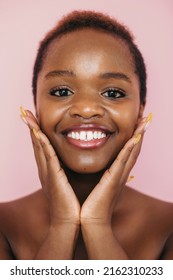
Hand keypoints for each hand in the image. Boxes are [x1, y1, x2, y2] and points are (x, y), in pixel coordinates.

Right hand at [21, 109, 79, 225]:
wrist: (69, 222)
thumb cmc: (71, 205)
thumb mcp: (67, 185)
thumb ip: (66, 174)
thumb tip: (70, 167)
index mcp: (49, 172)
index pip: (42, 148)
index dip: (37, 133)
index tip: (34, 120)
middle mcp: (45, 170)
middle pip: (36, 144)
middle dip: (31, 127)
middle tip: (25, 112)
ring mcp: (47, 173)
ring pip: (39, 147)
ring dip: (33, 130)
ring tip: (27, 115)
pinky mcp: (53, 177)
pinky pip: (47, 156)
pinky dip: (42, 143)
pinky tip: (38, 132)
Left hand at [81, 117, 147, 224]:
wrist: (91, 220)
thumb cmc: (92, 204)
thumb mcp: (97, 185)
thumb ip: (100, 174)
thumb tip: (97, 167)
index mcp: (116, 173)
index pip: (127, 151)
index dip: (134, 137)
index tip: (137, 124)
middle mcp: (121, 173)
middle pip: (134, 149)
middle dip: (141, 133)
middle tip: (146, 117)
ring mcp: (119, 176)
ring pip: (132, 151)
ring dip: (139, 136)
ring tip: (145, 121)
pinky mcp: (114, 180)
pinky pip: (123, 160)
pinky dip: (130, 148)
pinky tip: (136, 137)